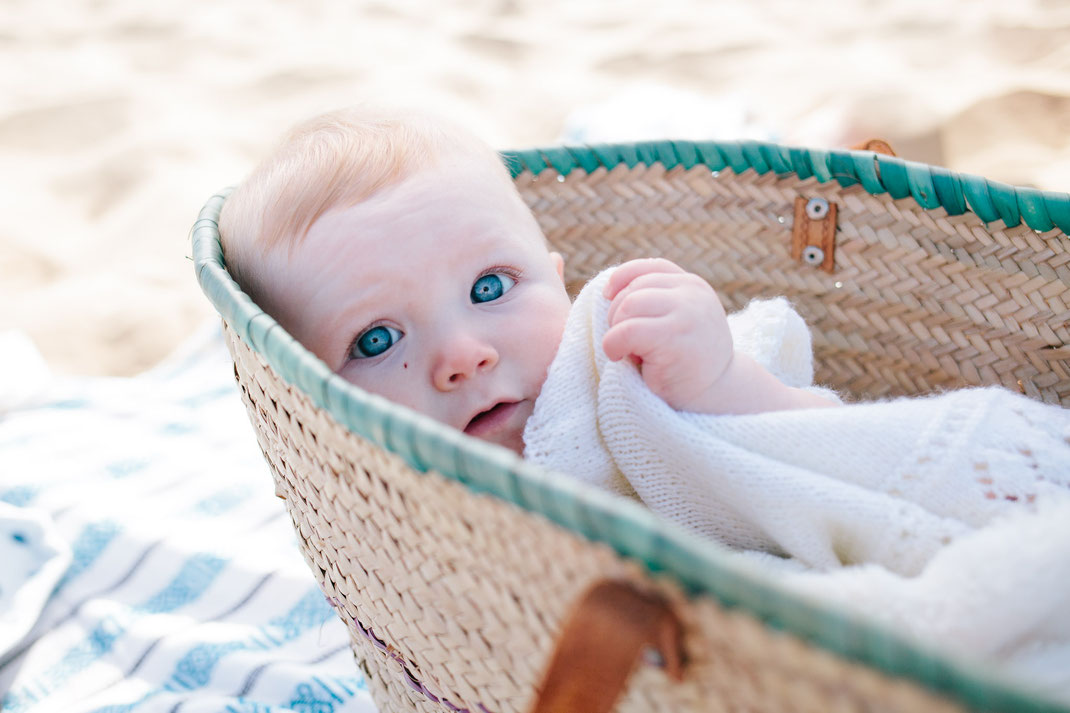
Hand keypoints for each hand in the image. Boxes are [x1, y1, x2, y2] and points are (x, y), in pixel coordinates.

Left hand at [602, 259, 839, 413]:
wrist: (715, 396)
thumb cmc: (685, 361)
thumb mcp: (676, 320)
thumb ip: (656, 300)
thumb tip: (608, 289)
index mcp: (692, 286)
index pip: (649, 268)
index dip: (621, 279)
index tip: (608, 297)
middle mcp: (692, 294)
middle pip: (633, 290)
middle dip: (616, 316)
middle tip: (625, 343)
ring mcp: (686, 314)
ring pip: (627, 306)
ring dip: (616, 331)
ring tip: (628, 352)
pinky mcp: (673, 338)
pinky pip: (625, 331)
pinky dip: (613, 345)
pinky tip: (622, 359)